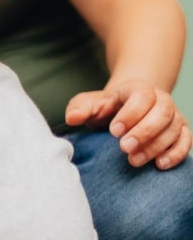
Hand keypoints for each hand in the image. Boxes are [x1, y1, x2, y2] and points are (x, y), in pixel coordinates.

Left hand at [65, 79, 190, 169]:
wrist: (125, 110)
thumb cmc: (105, 108)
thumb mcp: (89, 104)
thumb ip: (80, 109)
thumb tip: (72, 118)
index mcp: (138, 88)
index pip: (142, 96)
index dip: (130, 114)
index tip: (114, 131)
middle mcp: (161, 100)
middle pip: (162, 113)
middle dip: (144, 131)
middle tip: (124, 147)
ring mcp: (174, 116)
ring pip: (174, 128)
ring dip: (156, 146)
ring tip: (134, 160)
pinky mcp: (181, 132)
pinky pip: (187, 142)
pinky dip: (176, 153)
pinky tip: (159, 165)